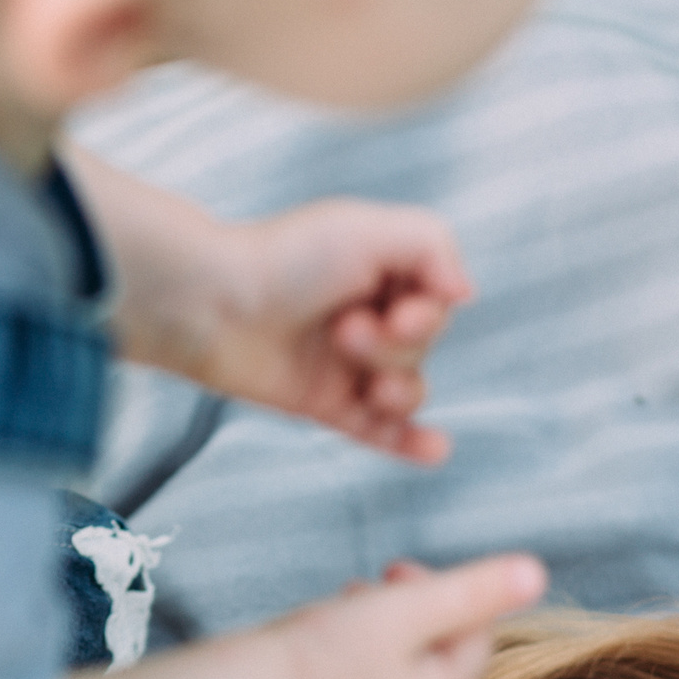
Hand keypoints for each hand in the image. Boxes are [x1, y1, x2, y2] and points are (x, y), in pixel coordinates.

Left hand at [67, 155, 468, 464]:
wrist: (211, 306)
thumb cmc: (282, 259)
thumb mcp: (368, 228)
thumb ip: (432, 244)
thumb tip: (467, 292)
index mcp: (381, 270)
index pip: (437, 301)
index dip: (428, 315)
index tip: (398, 312)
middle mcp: (368, 315)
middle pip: (423, 347)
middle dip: (395, 347)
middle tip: (346, 331)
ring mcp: (348, 365)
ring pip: (408, 390)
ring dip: (400, 390)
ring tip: (367, 383)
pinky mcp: (326, 405)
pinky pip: (379, 432)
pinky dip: (410, 442)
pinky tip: (435, 450)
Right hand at [266, 554, 546, 678]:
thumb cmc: (326, 651)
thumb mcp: (407, 608)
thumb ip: (474, 589)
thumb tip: (538, 571)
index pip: (473, 638)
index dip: (446, 592)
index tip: (396, 568)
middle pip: (435, 658)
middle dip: (410, 613)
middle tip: (367, 587)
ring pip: (397, 676)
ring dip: (380, 634)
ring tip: (340, 611)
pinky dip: (352, 665)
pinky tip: (319, 648)